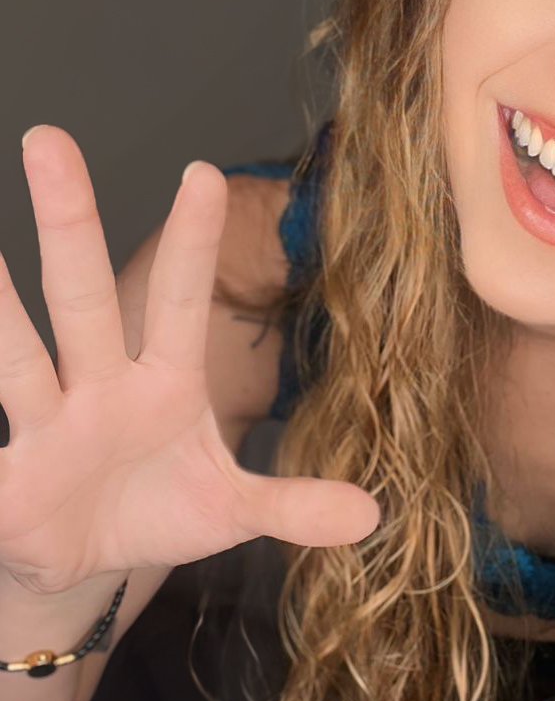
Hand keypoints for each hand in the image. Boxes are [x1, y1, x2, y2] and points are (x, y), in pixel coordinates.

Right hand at [0, 125, 379, 596]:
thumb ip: (294, 504)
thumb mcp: (234, 510)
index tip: (206, 174)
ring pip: (14, 356)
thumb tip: (372, 515)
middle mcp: (99, 387)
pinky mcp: (5, 482)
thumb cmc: (162, 510)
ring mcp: (47, 427)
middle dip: (70, 222)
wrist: (90, 563)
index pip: (182, 301)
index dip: (194, 243)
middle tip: (51, 137)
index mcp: (164, 385)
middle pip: (82, 297)